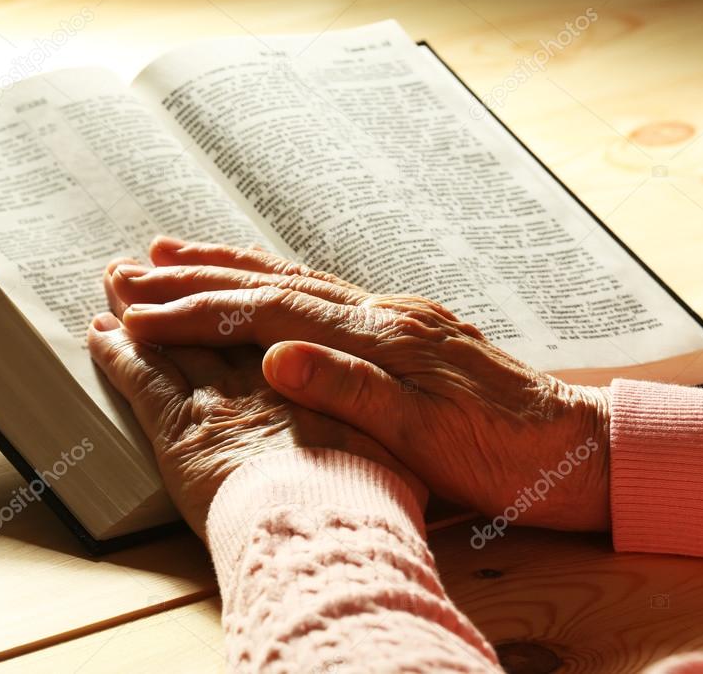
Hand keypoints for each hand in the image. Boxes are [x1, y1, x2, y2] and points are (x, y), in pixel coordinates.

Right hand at [108, 237, 612, 531]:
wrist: (572, 444)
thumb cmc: (502, 451)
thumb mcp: (427, 434)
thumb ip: (351, 390)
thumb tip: (277, 357)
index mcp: (378, 337)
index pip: (266, 317)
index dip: (196, 313)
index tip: (137, 314)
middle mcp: (378, 312)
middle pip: (268, 284)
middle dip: (193, 277)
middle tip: (129, 269)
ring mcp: (389, 314)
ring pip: (291, 278)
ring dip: (226, 265)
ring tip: (173, 251)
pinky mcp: (398, 325)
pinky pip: (319, 292)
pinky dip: (274, 280)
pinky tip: (256, 278)